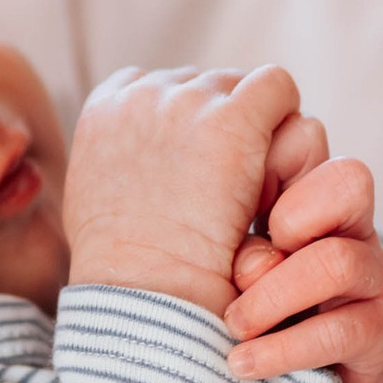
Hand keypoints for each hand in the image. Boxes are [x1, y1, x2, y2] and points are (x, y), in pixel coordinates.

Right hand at [62, 65, 300, 315]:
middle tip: (239, 189)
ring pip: (248, 88)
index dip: (193, 128)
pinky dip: (288, 126)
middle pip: (210, 86)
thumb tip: (142, 164)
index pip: (162, 87)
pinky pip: (278, 88)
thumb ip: (117, 166)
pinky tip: (281, 176)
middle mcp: (143, 93)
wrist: (146, 296)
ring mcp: (188, 100)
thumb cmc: (127, 275)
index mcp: (105, 108)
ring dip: (262, 133)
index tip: (203, 173)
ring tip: (258, 192)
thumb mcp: (94, 206)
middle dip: (231, 127)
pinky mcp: (232, 119)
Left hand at [220, 136, 382, 382]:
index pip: (307, 141)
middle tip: (240, 263)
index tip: (220, 215)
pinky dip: (282, 350)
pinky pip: (339, 331)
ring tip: (232, 325)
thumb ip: (233, 239)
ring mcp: (372, 278)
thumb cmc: (261, 311)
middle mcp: (351, 229)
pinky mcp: (380, 332)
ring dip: (271, 297)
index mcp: (311, 198)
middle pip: (350, 180)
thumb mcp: (237, 265)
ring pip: (337, 262)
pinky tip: (243, 364)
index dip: (267, 166)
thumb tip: (246, 260)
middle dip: (293, 214)